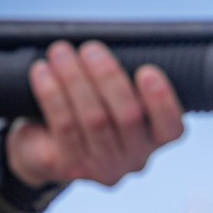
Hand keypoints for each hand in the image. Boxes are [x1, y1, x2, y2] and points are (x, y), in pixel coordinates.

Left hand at [5, 40, 184, 187]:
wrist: (41, 145)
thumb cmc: (85, 108)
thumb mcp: (109, 96)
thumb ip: (120, 78)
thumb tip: (106, 45)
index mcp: (154, 139)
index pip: (171, 127)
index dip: (162, 100)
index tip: (146, 71)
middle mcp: (134, 158)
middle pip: (129, 117)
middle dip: (108, 77)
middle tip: (90, 49)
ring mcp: (102, 167)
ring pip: (94, 119)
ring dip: (75, 79)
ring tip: (61, 52)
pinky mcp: (70, 167)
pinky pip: (64, 126)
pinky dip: (51, 93)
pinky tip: (42, 72)